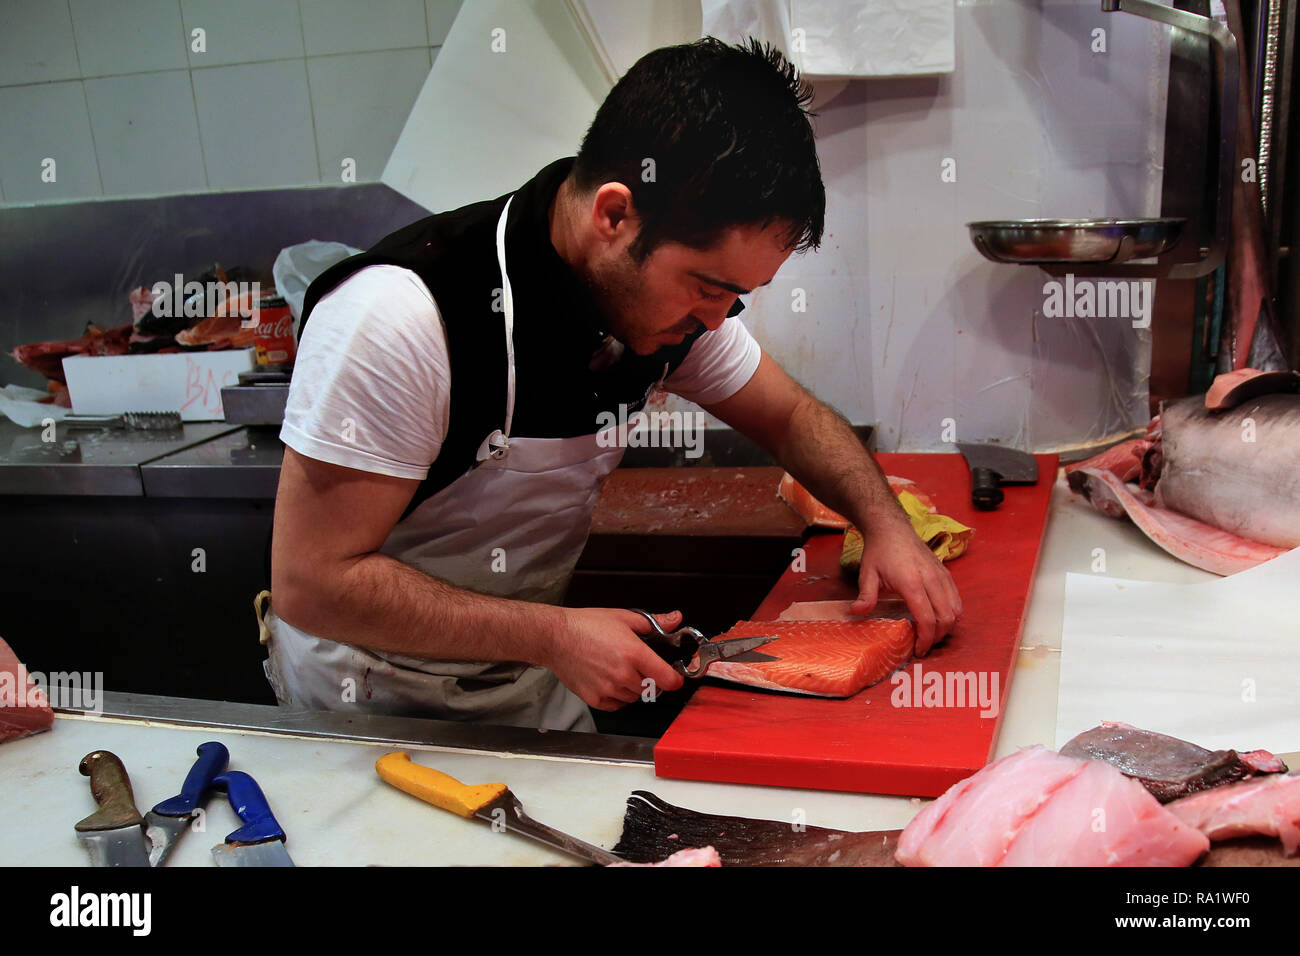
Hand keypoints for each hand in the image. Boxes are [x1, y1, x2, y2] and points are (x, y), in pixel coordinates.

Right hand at [543, 608, 686, 710]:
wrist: (555, 637)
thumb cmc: (585, 626)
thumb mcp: (623, 617)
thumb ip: (654, 622)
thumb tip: (675, 619)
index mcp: (634, 653)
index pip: (668, 679)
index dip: (675, 679)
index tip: (674, 676)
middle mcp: (623, 674)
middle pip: (651, 689)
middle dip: (650, 679)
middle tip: (638, 665)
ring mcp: (608, 689)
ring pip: (634, 697)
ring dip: (633, 688)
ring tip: (620, 670)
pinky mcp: (595, 699)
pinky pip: (617, 705)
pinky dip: (618, 697)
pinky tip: (610, 681)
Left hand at [850, 515, 961, 655]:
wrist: (892, 527)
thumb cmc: (879, 551)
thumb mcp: (867, 574)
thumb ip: (865, 596)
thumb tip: (856, 612)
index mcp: (911, 583)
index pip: (927, 618)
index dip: (925, 639)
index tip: (918, 650)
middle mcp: (931, 579)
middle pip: (946, 617)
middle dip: (938, 637)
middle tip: (924, 644)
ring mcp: (941, 575)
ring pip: (955, 609)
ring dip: (947, 626)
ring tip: (932, 633)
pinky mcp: (946, 572)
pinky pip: (956, 598)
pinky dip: (952, 612)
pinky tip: (939, 617)